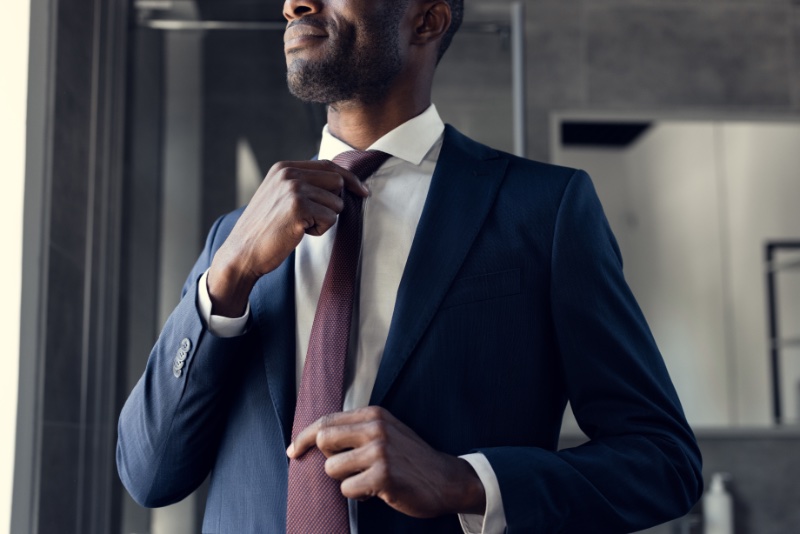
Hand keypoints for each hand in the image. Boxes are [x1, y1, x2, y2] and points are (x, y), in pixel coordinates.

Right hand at [207, 160, 368, 316]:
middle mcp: (289, 173)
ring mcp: (293, 189)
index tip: (363, 191)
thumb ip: (303, 184)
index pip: (328, 165)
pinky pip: (331, 219)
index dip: (349, 179)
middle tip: (313, 219)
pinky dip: (319, 231)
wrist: (242, 253)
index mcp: (284, 167)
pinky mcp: (298, 207)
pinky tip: (298, 233)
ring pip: (336, 203)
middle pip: (338, 181)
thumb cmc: (265, 230)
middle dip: (334, 203)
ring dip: (324, 220)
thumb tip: (339, 182)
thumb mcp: (279, 196)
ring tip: (299, 226)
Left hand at [287, 406, 485, 517]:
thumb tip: (316, 437)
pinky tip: (375, 491)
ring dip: (344, 480)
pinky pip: (347, 489)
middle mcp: (376, 428)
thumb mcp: (387, 432)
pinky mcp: (383, 475)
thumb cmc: (411, 459)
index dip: (304, 436)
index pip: (326, 419)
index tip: (293, 450)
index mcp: (374, 414)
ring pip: (331, 468)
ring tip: (366, 480)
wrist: (447, 480)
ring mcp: (380, 450)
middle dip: (327, 459)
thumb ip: (357, 430)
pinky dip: (357, 495)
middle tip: (345, 468)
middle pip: (322, 440)